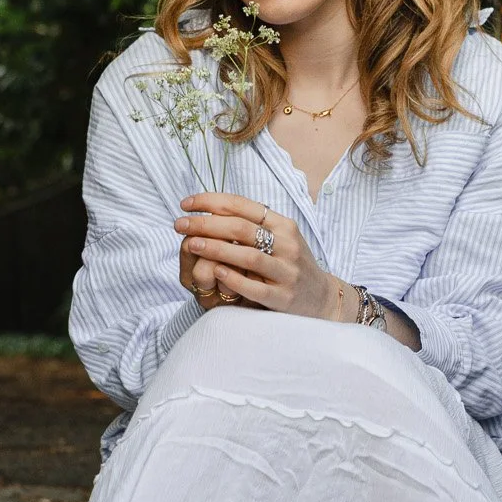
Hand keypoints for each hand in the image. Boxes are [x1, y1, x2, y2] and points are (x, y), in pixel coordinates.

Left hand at [175, 193, 341, 320]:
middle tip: (180, 224)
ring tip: (192, 244)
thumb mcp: (280, 238)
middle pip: (241, 229)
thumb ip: (253, 224)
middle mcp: (287, 245)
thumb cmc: (291, 264)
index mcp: (283, 225)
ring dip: (216, 248)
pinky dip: (233, 277)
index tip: (186, 204)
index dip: (211, 202)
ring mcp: (286, 272)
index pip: (242, 206)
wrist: (321, 299)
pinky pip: (254, 287)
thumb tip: (212, 208)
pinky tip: (214, 271)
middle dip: (206, 224)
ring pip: (248, 256)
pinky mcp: (282, 298)